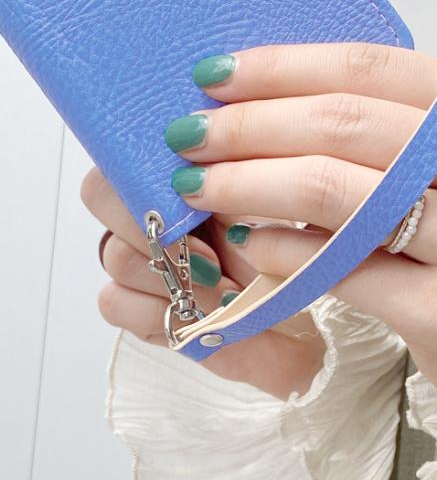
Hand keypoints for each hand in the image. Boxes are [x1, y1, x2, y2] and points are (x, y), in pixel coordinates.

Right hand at [80, 168, 325, 399]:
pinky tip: (197, 317)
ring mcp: (140, 263)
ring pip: (114, 252)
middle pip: (101, 194)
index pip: (130, 152)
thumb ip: (227, 186)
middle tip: (207, 252)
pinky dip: (157, 309)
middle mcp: (152, 217)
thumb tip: (193, 173)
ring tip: (222, 289)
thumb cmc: (282, 265)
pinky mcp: (135, 308)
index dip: (147, 168)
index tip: (189, 192)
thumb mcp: (266, 216)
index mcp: (179, 182)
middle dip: (153, 222)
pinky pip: (113, 299)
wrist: (292, 328)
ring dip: (170, 274)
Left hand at [166, 42, 436, 403]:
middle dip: (249, 125)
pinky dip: (281, 249)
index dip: (283, 67)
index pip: (373, 67)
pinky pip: (341, 267)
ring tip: (198, 183)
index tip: (215, 75)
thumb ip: (388, 124)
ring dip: (248, 183)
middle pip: (345, 126)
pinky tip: (246, 240)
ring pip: (334, 193)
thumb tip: (267, 102)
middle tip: (189, 132)